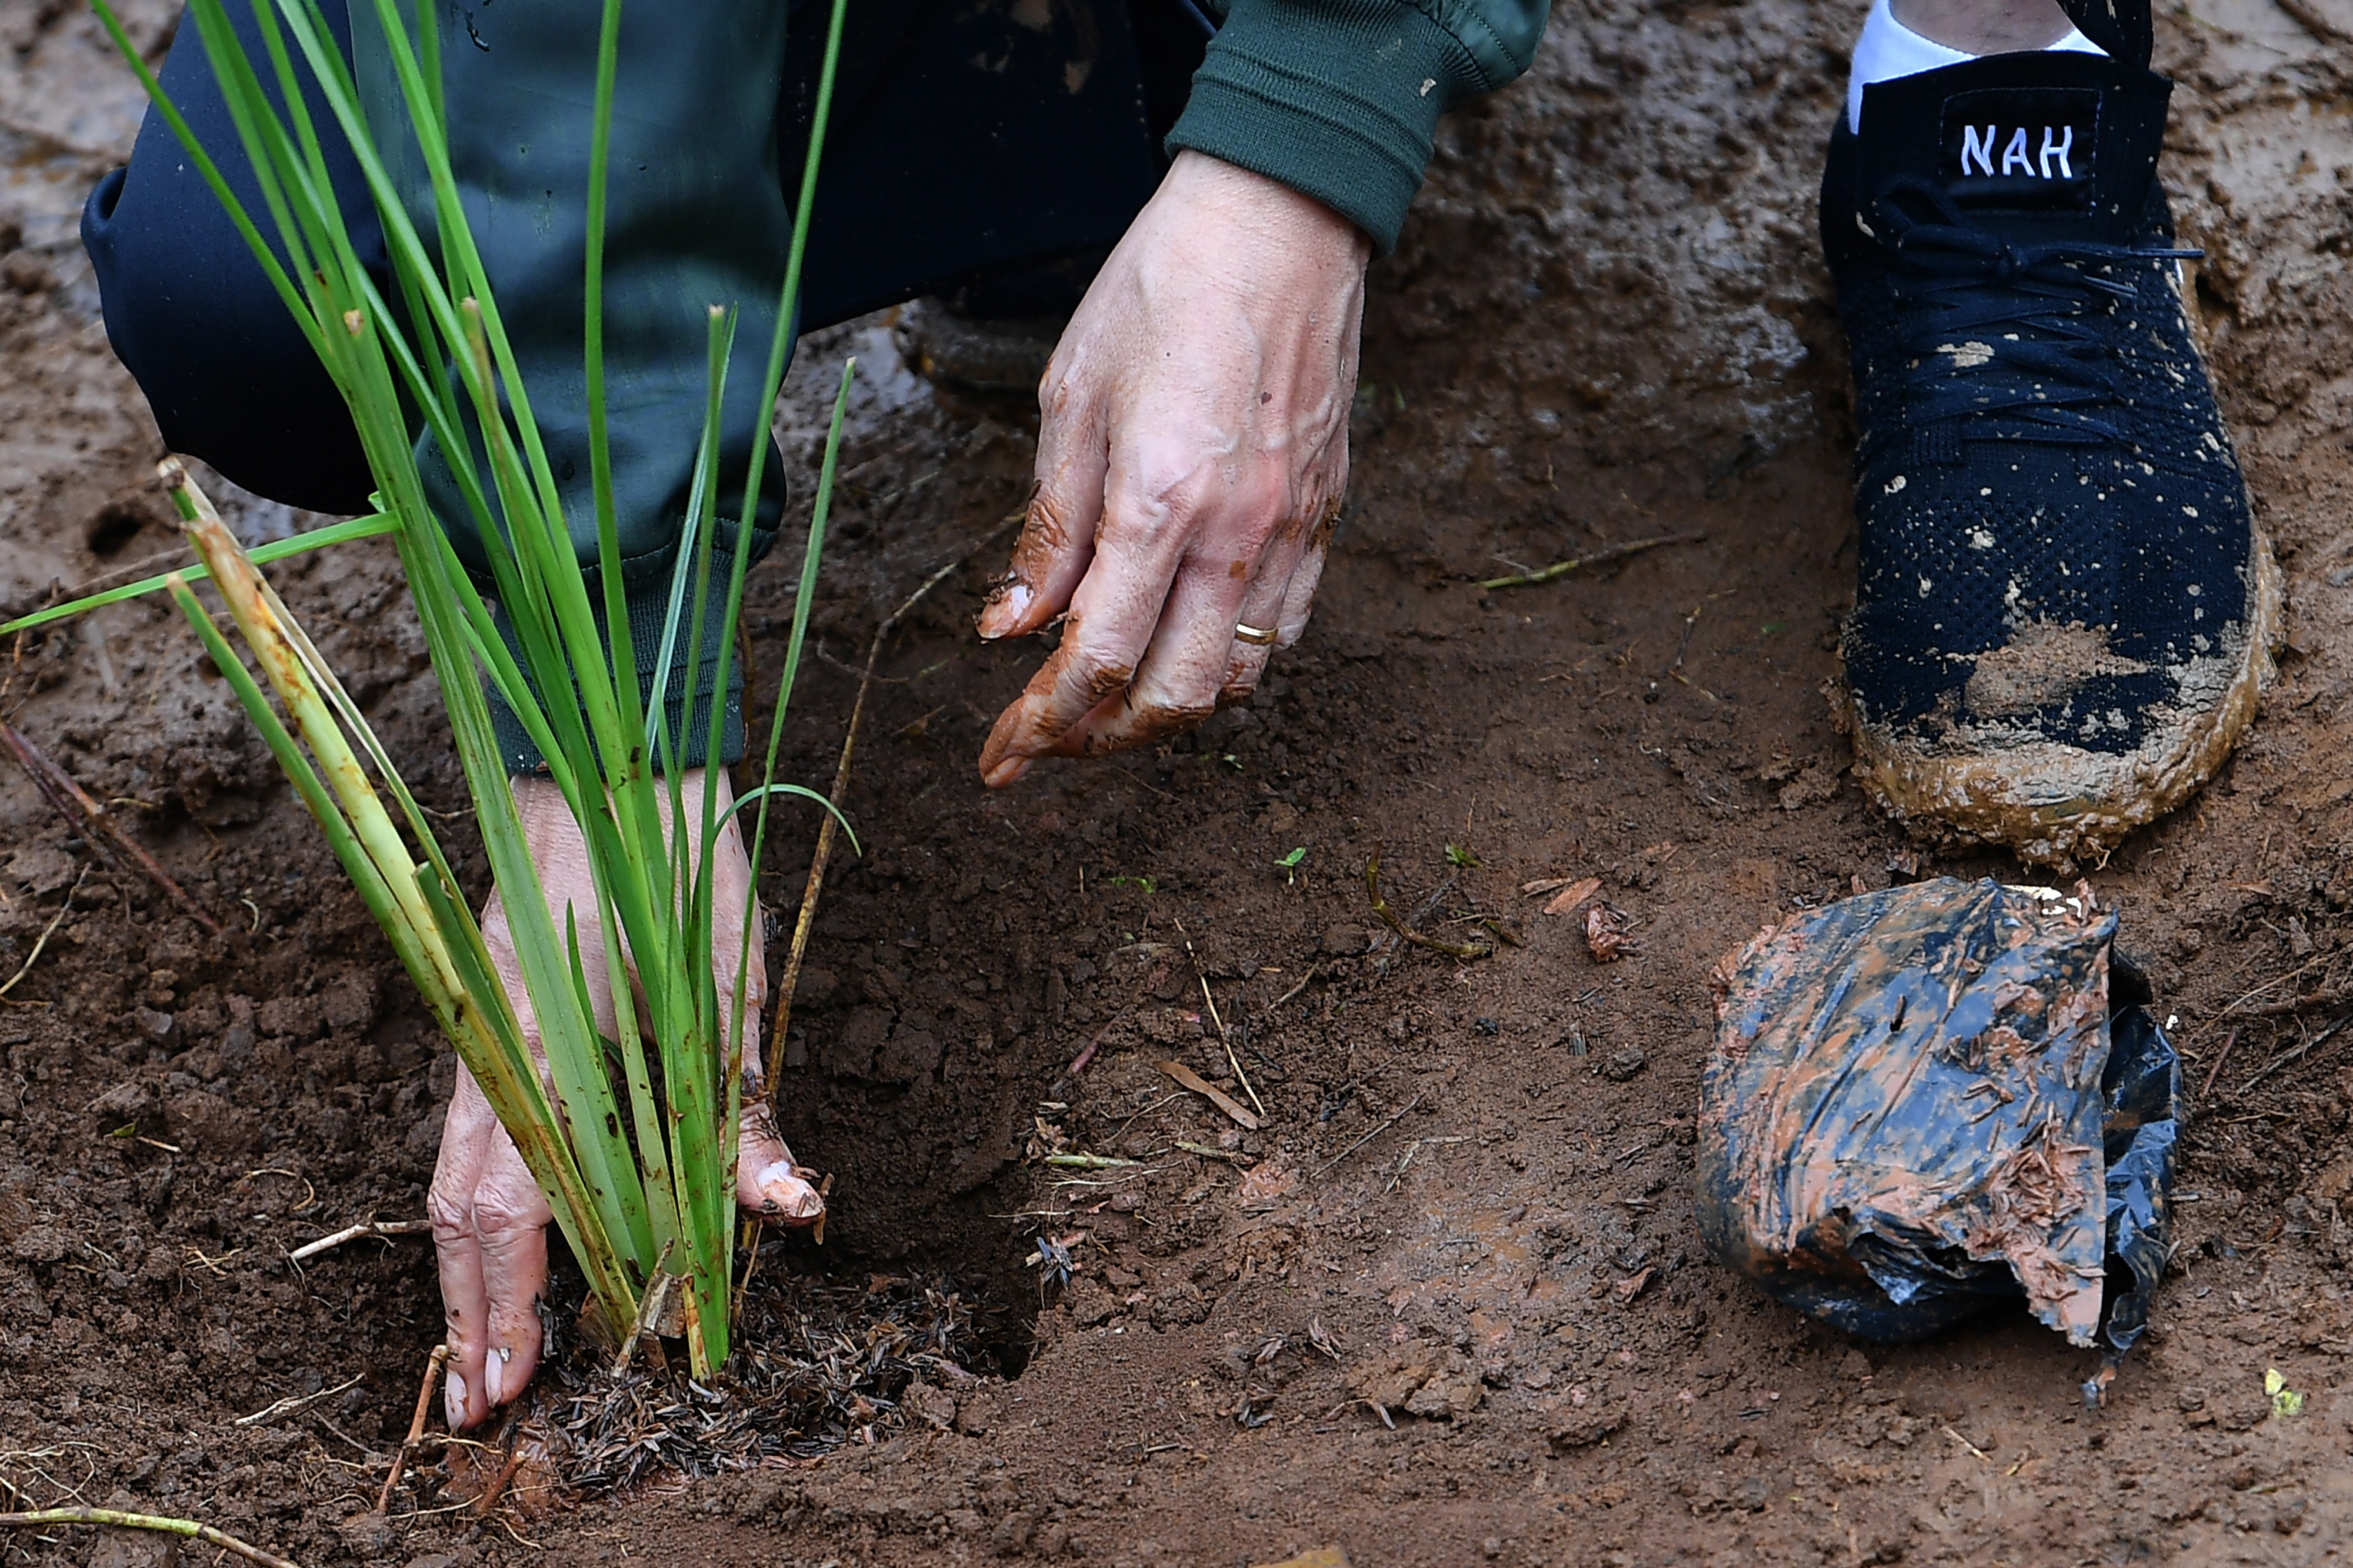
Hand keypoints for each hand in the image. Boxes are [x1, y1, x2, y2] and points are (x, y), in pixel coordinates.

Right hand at [427, 769, 822, 1429]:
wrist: (607, 761)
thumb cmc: (675, 862)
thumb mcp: (729, 978)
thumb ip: (746, 1102)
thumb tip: (788, 1209)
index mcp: (546, 1046)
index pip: (513, 1210)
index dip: (510, 1304)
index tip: (517, 1380)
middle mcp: (493, 1048)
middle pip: (460, 1213)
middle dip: (470, 1316)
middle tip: (488, 1404)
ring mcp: (480, 1031)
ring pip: (452, 1179)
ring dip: (465, 1274)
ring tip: (484, 1353)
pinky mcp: (489, 1017)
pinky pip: (468, 1133)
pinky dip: (476, 1207)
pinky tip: (501, 1249)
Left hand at [975, 150, 1368, 784]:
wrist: (1282, 218)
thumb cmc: (1164, 287)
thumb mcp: (1071, 399)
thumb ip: (1048, 527)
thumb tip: (1009, 627)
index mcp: (1160, 502)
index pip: (1098, 661)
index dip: (1041, 725)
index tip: (1000, 756)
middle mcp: (1237, 533)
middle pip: (1174, 699)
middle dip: (1101, 740)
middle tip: (1048, 735)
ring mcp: (1293, 529)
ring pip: (1237, 679)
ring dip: (1168, 711)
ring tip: (1111, 698)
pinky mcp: (1326, 515)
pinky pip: (1283, 629)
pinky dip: (1229, 664)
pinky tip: (1184, 648)